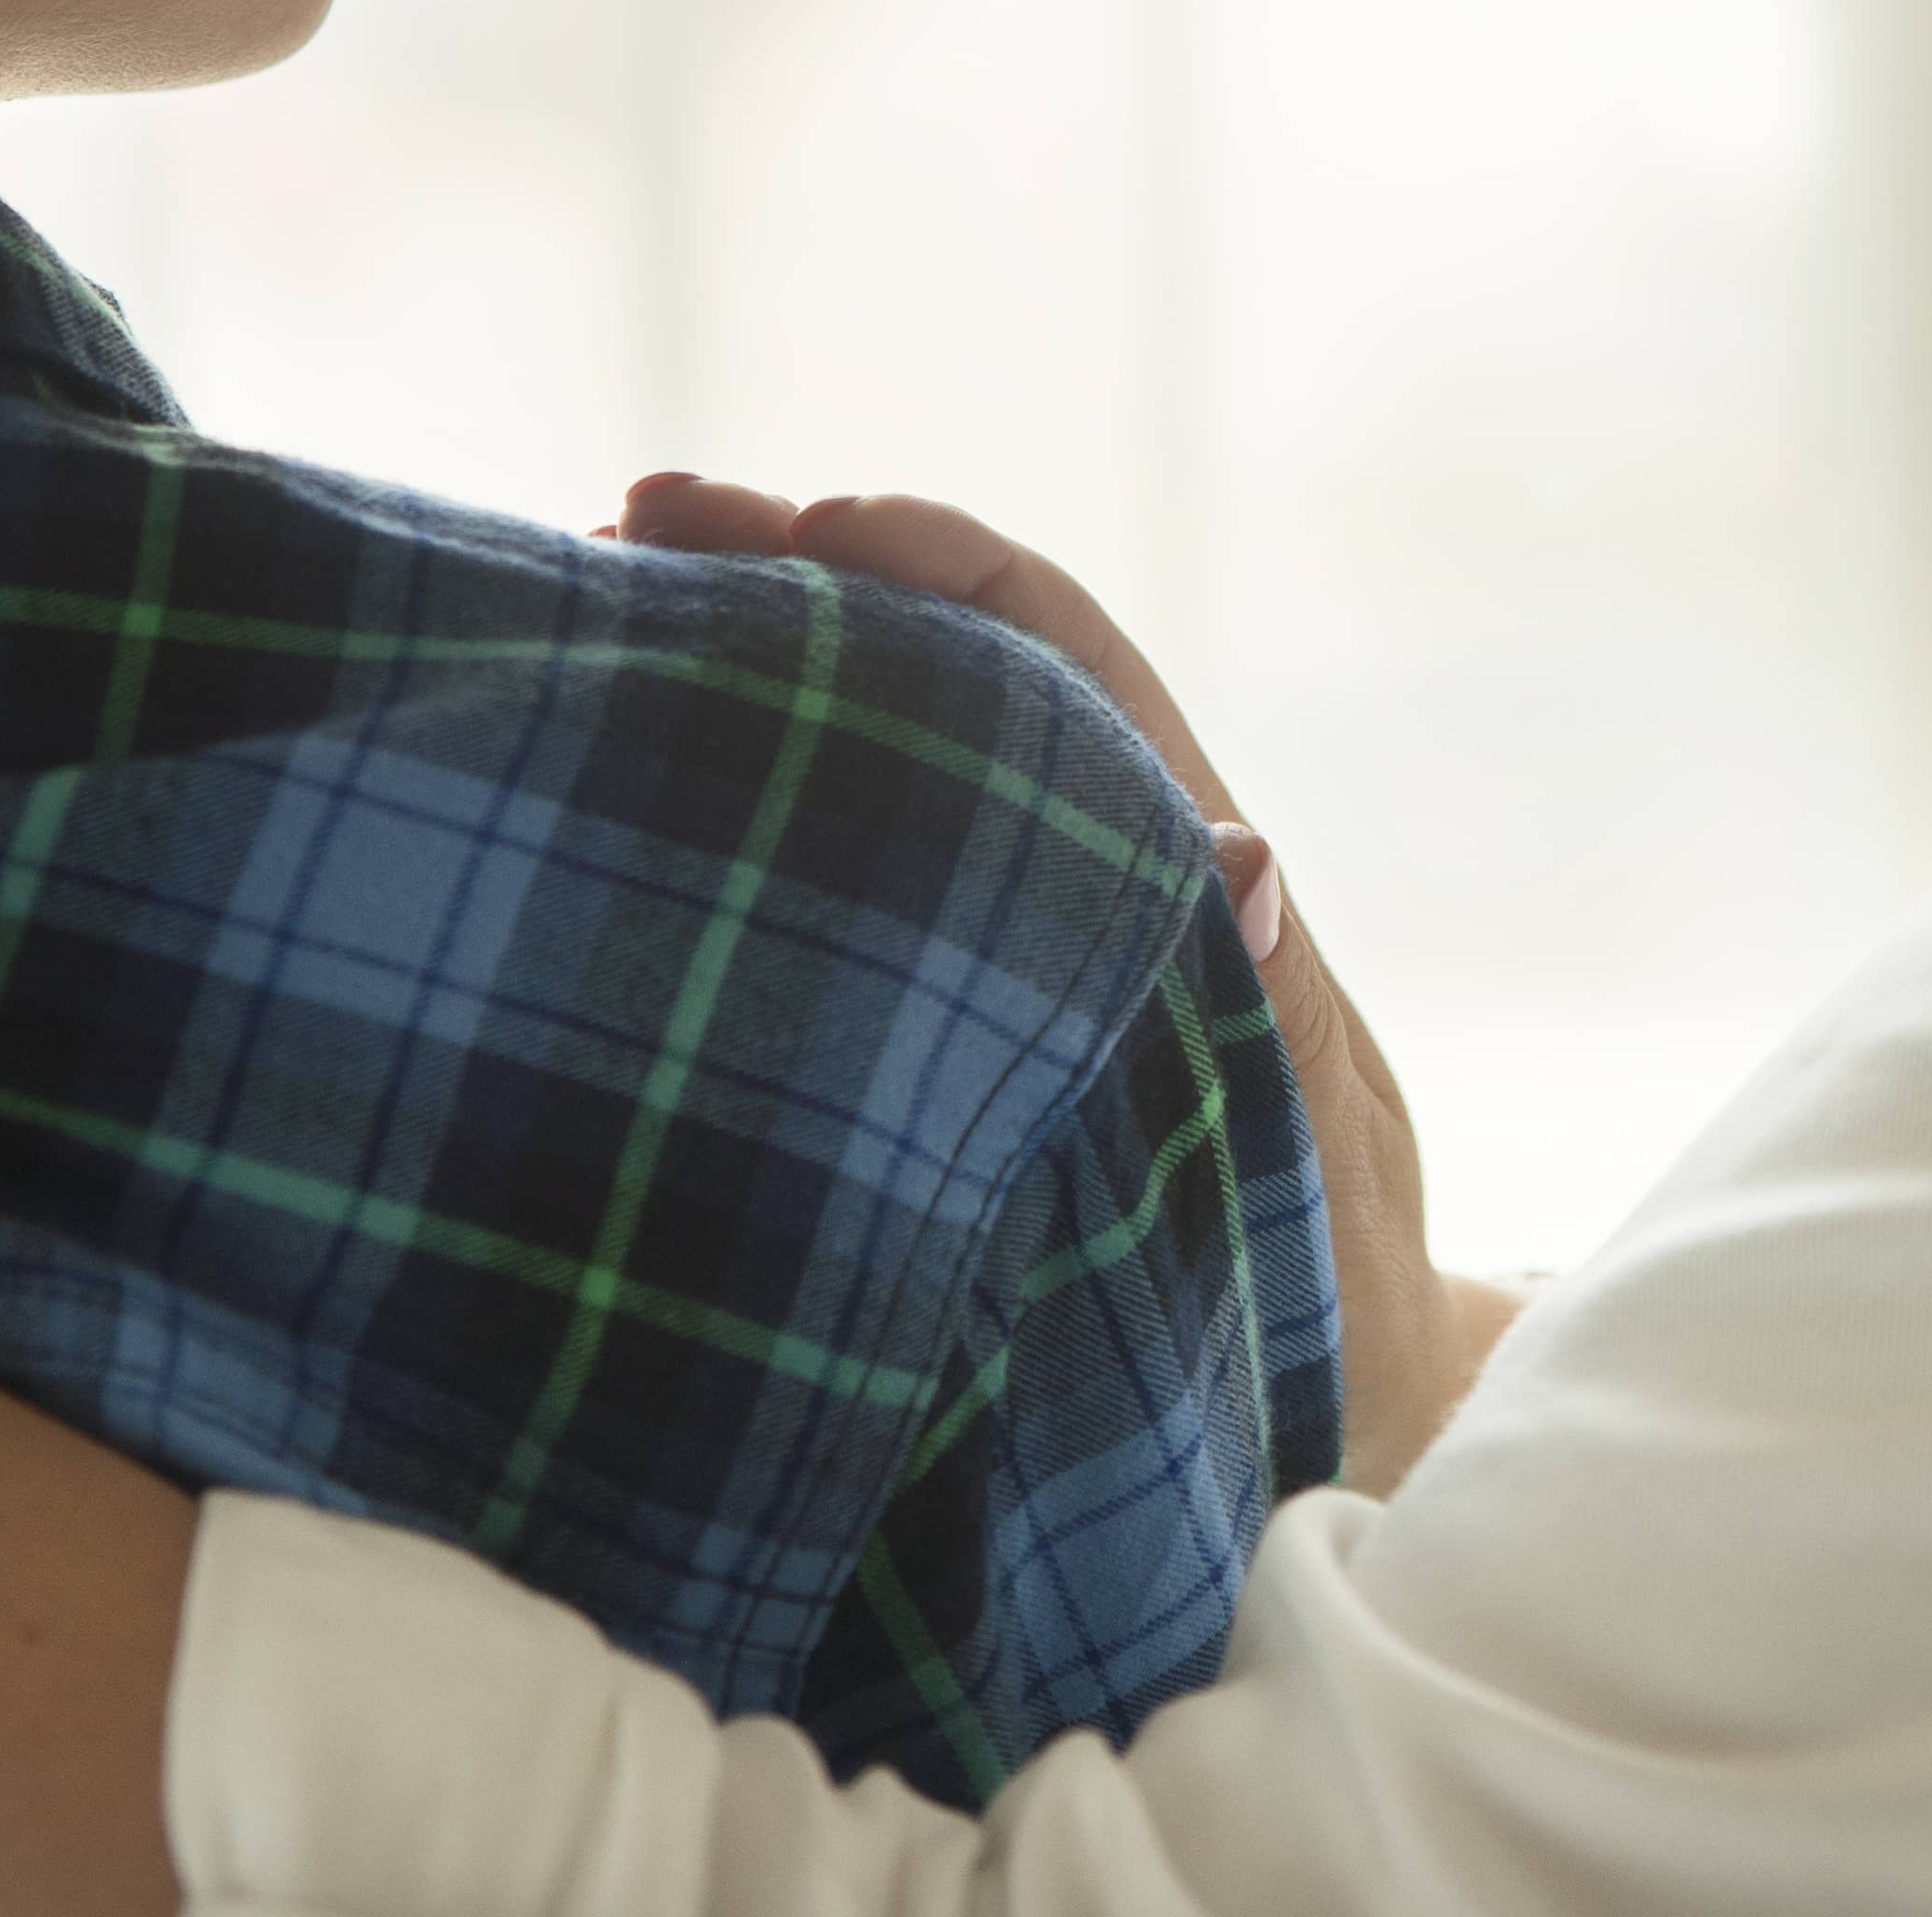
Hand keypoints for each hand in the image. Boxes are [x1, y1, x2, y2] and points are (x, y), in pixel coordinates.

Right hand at [612, 470, 1524, 1486]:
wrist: (1338, 1409)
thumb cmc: (1334, 1293)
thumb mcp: (1313, 1164)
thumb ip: (1278, 1024)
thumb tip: (1250, 857)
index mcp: (1192, 883)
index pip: (1074, 670)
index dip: (954, 575)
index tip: (819, 522)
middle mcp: (1097, 881)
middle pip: (949, 678)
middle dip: (803, 581)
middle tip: (636, 525)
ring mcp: (1015, 952)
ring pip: (882, 764)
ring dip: (754, 676)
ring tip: (594, 613)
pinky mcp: (945, 1030)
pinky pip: (843, 887)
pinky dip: (741, 815)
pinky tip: (625, 796)